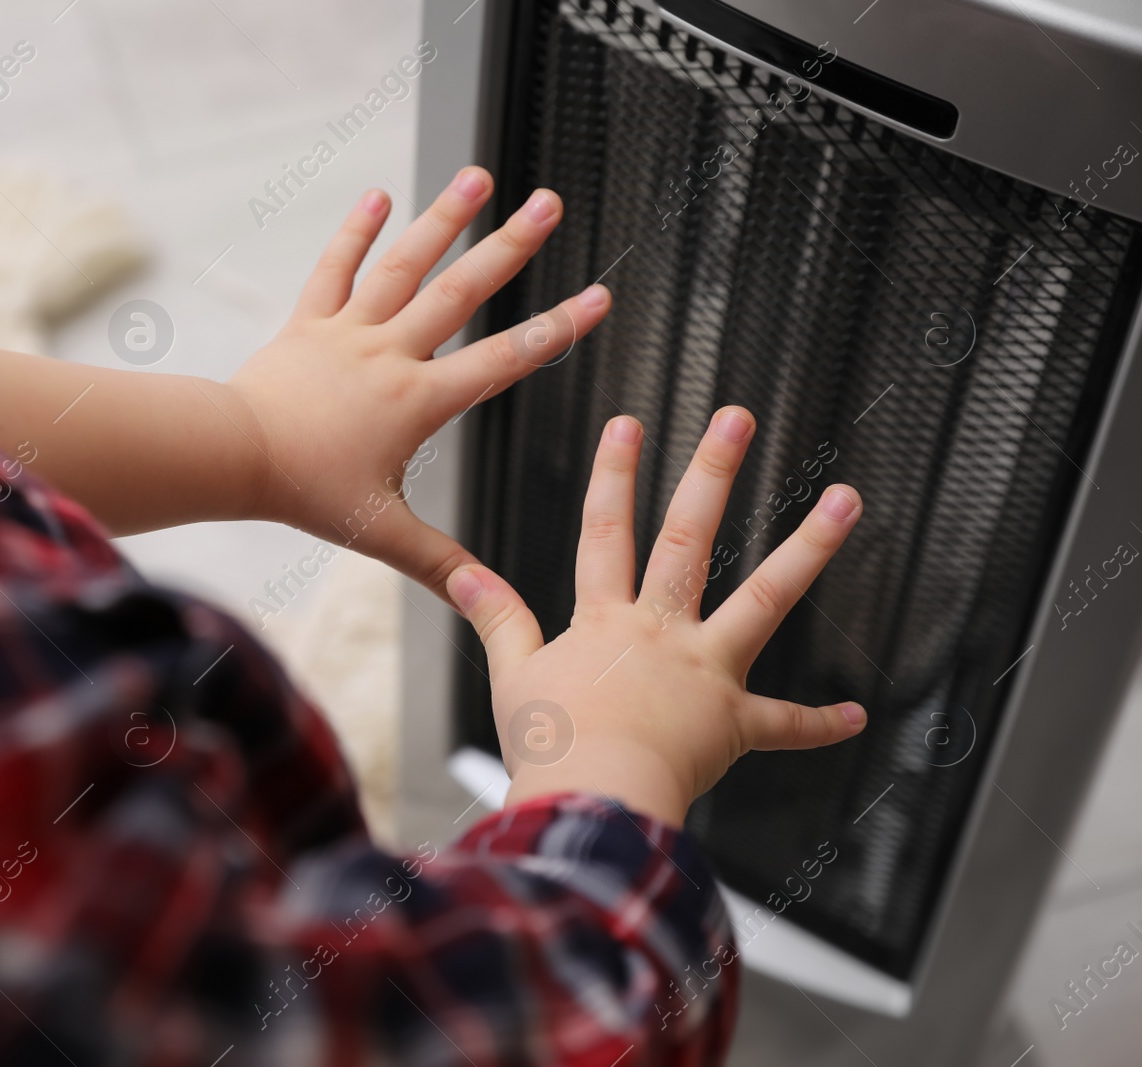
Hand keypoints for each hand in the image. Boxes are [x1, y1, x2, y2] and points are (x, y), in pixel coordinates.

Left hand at [226, 166, 608, 599]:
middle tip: (550, 203)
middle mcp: (391, 354)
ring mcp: (348, 332)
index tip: (599, 295)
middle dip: (511, 247)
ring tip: (478, 176)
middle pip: (461, 292)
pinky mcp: (308, 324)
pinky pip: (334, 270)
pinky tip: (379, 195)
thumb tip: (488, 600)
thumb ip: (439, 564)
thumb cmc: (305, 494)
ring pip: (404, 266)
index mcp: (418, 401)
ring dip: (443, 219)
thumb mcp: (381, 533)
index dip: (557, 329)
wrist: (232, 456)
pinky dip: (355, 232)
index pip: (503, 360)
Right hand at [446, 408, 867, 826]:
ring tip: (845, 500)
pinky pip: (782, 725)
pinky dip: (819, 724)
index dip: (614, 475)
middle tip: (737, 418)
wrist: (593, 806)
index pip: (605, 532)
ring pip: (763, 598)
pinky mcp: (731, 724)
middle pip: (689, 540)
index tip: (627, 424)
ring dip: (808, 547)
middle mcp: (660, 633)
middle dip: (712, 472)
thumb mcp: (511, 676)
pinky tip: (856, 716)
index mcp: (604, 622)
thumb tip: (460, 573)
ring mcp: (704, 672)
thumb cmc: (549, 750)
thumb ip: (496, 618)